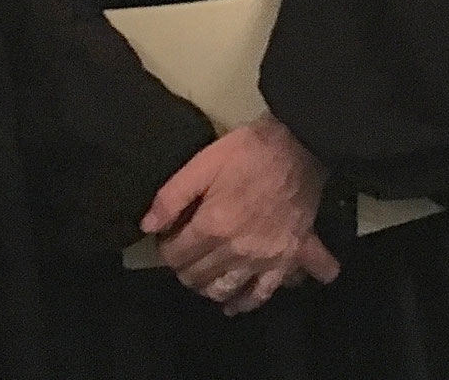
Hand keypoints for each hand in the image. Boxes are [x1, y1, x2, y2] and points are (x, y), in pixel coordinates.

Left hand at [141, 113, 340, 314]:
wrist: (301, 144)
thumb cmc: (249, 150)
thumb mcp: (205, 161)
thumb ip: (172, 195)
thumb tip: (147, 226)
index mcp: (214, 226)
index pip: (176, 255)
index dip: (165, 248)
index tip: (167, 239)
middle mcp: (237, 251)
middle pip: (198, 277)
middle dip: (184, 269)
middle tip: (184, 255)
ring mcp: (265, 258)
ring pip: (227, 290)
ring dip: (210, 289)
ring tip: (204, 281)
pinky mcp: (290, 257)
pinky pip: (267, 291)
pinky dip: (250, 302)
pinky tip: (238, 304)